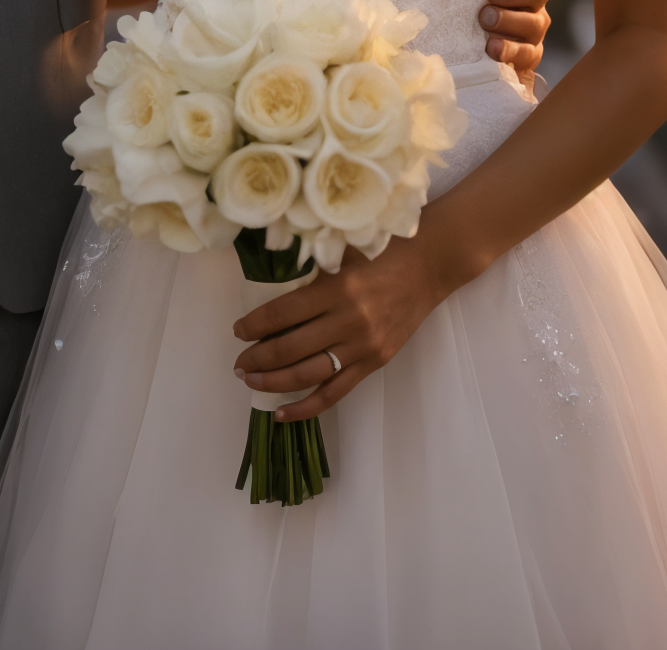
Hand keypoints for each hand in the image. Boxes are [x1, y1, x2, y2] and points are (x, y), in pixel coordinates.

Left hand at [231, 238, 446, 422]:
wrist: (428, 268)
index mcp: (337, 288)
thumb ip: (311, 269)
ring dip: (274, 382)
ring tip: (251, 383)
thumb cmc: (381, 253)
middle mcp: (348, 321)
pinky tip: (282, 413)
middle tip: (238, 363)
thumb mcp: (342, 252)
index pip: (283, 313)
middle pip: (291, 348)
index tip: (237, 331)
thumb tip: (268, 285)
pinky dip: (306, 407)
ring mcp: (362, 347)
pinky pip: (334, 393)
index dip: (255, 325)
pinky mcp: (374, 364)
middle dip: (258, 359)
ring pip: (309, 374)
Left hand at [482, 0, 551, 71]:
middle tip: (485, 15)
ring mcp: (533, 41)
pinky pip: (523, 62)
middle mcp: (538, 15)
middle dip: (509, 16)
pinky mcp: (525, 62)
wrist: (482, 33)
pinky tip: (491, 54)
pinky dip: (508, 58)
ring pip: (529, 42)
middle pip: (534, 17)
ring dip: (507, 40)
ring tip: (487, 38)